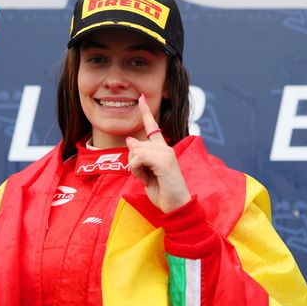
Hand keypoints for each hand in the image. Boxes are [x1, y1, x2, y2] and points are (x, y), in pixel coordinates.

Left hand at [126, 94, 190, 212]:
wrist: (176, 206)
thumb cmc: (163, 193)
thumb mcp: (146, 174)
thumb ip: (138, 157)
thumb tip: (130, 140)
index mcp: (163, 150)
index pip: (153, 128)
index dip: (146, 112)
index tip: (142, 98)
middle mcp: (166, 148)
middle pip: (136, 145)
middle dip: (133, 163)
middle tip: (145, 177)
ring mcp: (166, 153)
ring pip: (136, 152)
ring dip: (135, 169)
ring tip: (148, 179)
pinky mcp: (164, 161)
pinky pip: (138, 158)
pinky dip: (137, 170)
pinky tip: (147, 179)